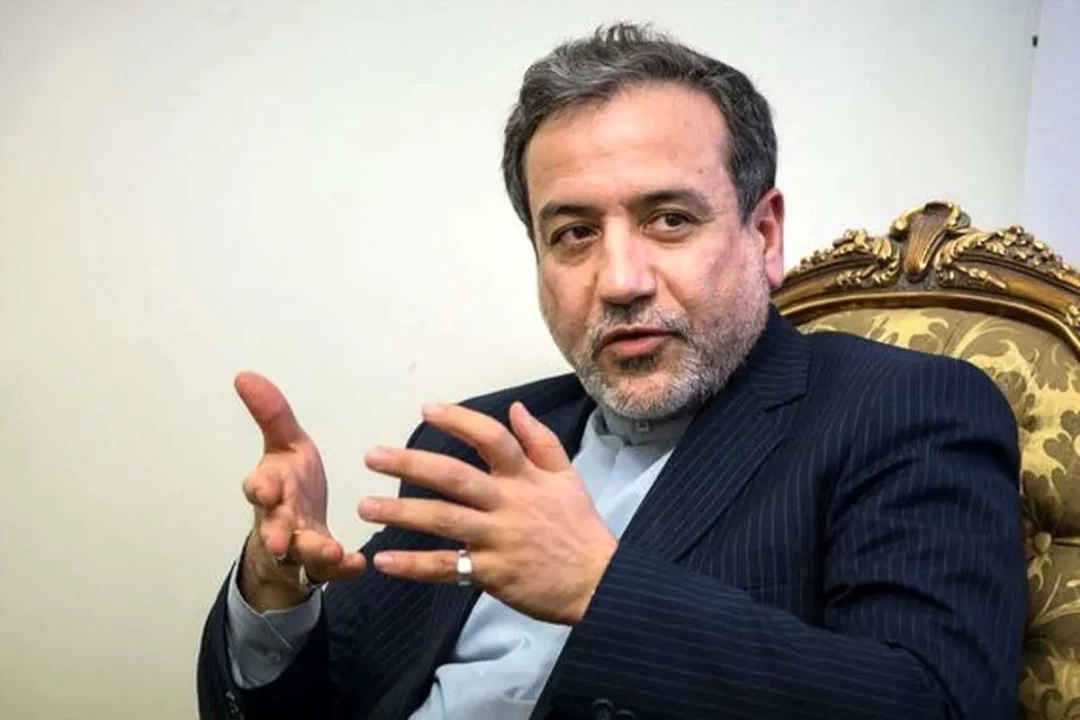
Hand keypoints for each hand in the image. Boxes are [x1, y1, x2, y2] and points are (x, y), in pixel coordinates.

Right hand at [235, 371, 365, 610]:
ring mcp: (299, 546)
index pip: (260, 489)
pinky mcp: (321, 565)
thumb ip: (272, 414)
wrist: (293, 533)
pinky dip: (342, 567)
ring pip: (302, 552)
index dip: (260, 488)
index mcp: (272, 488)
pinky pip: (331, 570)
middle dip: (276, 531)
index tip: (262, 488)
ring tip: (331, 550)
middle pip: (274, 527)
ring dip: (314, 551)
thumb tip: (245, 374)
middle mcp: (280, 520)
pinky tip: (358, 563)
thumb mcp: (285, 446)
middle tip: (278, 540)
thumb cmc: (290, 485)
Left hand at [360, 401, 616, 625]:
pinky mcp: (492, 573)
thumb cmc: (580, 528)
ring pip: (443, 520)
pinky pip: (447, 567)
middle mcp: (508, 503)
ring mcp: (498, 539)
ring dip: (401, 512)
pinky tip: (383, 560)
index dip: (459, 421)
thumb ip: (541, 441)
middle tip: (372, 457)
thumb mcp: (568, 477)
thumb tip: (516, 408)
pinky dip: (414, 565)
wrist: (598, 582)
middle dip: (411, 464)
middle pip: (454, 478)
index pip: (491, 438)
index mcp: (526, 477)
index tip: (426, 409)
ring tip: (365, 506)